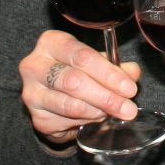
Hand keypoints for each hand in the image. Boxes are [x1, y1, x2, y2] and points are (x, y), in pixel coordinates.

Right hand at [19, 28, 141, 143]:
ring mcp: (32, 93)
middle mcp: (35, 65)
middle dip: (107, 97)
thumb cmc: (77, 73)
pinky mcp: (37, 118)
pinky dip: (87, 121)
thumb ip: (116, 66)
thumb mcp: (98, 63)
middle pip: (74, 81)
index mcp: (52, 42)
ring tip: (113, 112)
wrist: (54, 101)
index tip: (129, 88)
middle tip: (127, 108)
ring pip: (71, 105)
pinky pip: (67, 122)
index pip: (82, 56)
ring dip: (99, 111)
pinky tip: (95, 117)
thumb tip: (132, 72)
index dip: (109, 74)